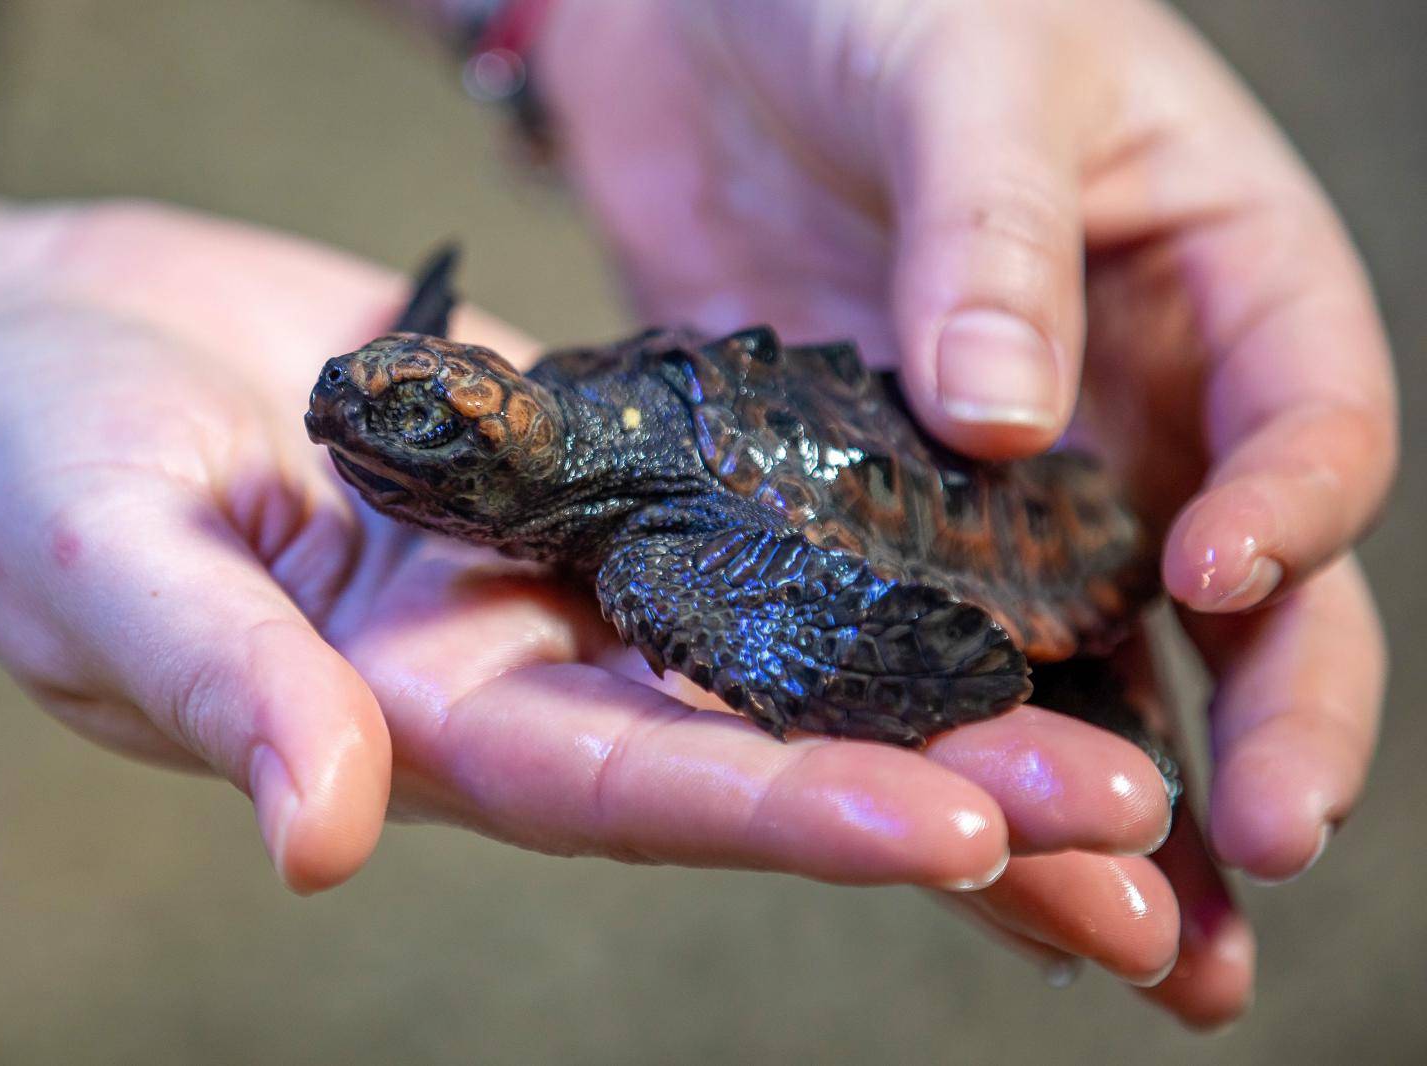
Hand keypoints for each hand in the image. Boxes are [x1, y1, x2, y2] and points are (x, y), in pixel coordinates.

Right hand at [0, 152, 1171, 915]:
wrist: (35, 358)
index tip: (956, 830)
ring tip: (1128, 735)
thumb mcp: (105, 564)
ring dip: (948, 697)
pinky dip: (870, 556)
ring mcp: (560, 579)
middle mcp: (517, 672)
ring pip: (781, 652)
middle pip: (750, 748)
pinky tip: (1003, 557)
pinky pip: (745, 521)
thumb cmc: (26, 463)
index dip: (782, 812)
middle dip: (938, 795)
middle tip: (1137, 828)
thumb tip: (309, 835)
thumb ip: (219, 687)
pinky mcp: (586, 475)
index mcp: (413, 724)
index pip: (622, 790)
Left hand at [538, 0, 1395, 1025]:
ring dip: (1113, 789)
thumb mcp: (959, 64)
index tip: (1232, 583)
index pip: (1305, 410)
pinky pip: (915, 638)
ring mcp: (995, 472)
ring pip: (1084, 652)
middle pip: (1231, 585)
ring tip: (1143, 945)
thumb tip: (1009, 419)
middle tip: (1258, 856)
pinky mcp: (865, 509)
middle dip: (1262, 720)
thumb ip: (990, 228)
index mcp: (1210, 268)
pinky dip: (935, 738)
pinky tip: (947, 845)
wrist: (698, 4)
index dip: (1296, 507)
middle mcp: (1125, 395)